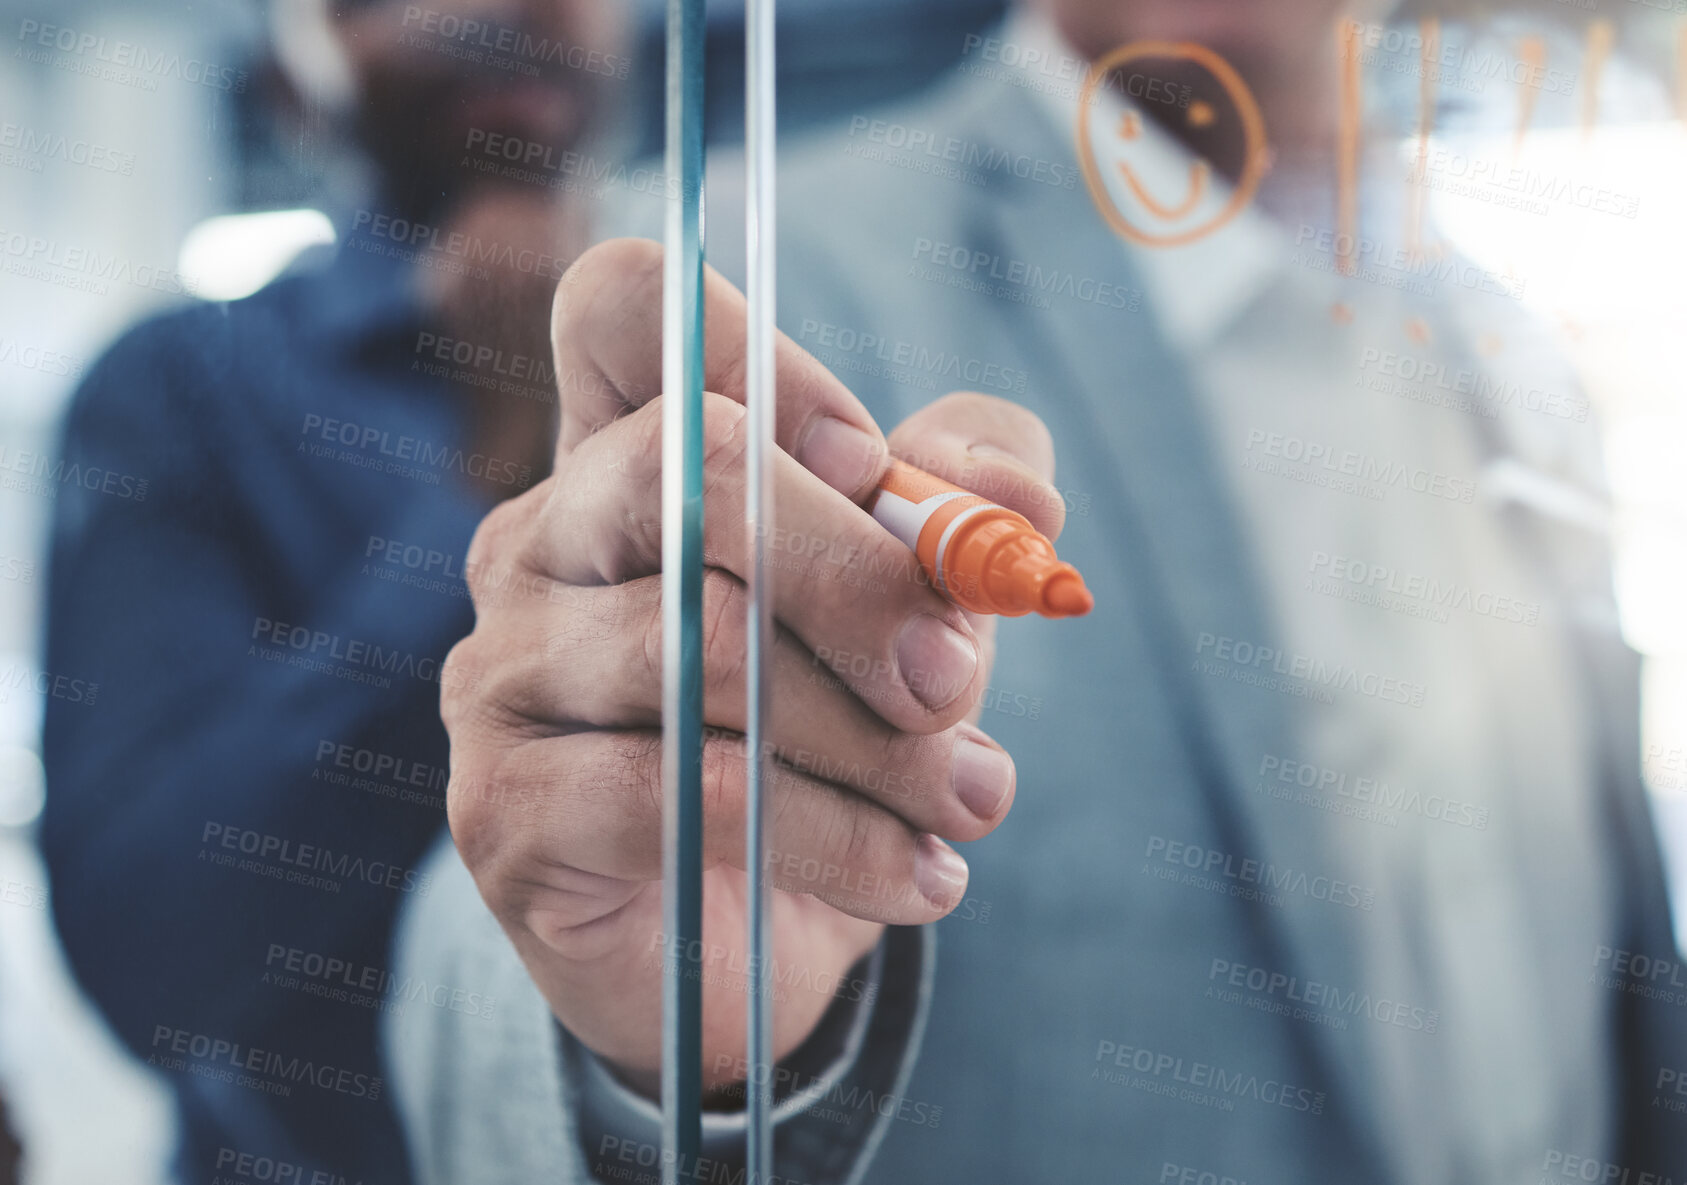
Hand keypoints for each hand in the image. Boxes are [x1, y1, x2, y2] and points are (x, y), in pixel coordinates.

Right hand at [440, 239, 1066, 1094]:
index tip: (872, 467)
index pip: (627, 307)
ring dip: (872, 739)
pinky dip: (828, 837)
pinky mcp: (504, 802)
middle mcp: (539, 535)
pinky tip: (912, 872)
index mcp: (628, 451)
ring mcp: (500, 667)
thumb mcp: (916, 601)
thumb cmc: (829, 732)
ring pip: (699, 651)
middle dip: (854, 577)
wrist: (748, 930)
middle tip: (955, 674)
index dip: (760, 358)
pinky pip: (674, 791)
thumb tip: (1013, 497)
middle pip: (681, 472)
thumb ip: (968, 512)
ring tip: (971, 797)